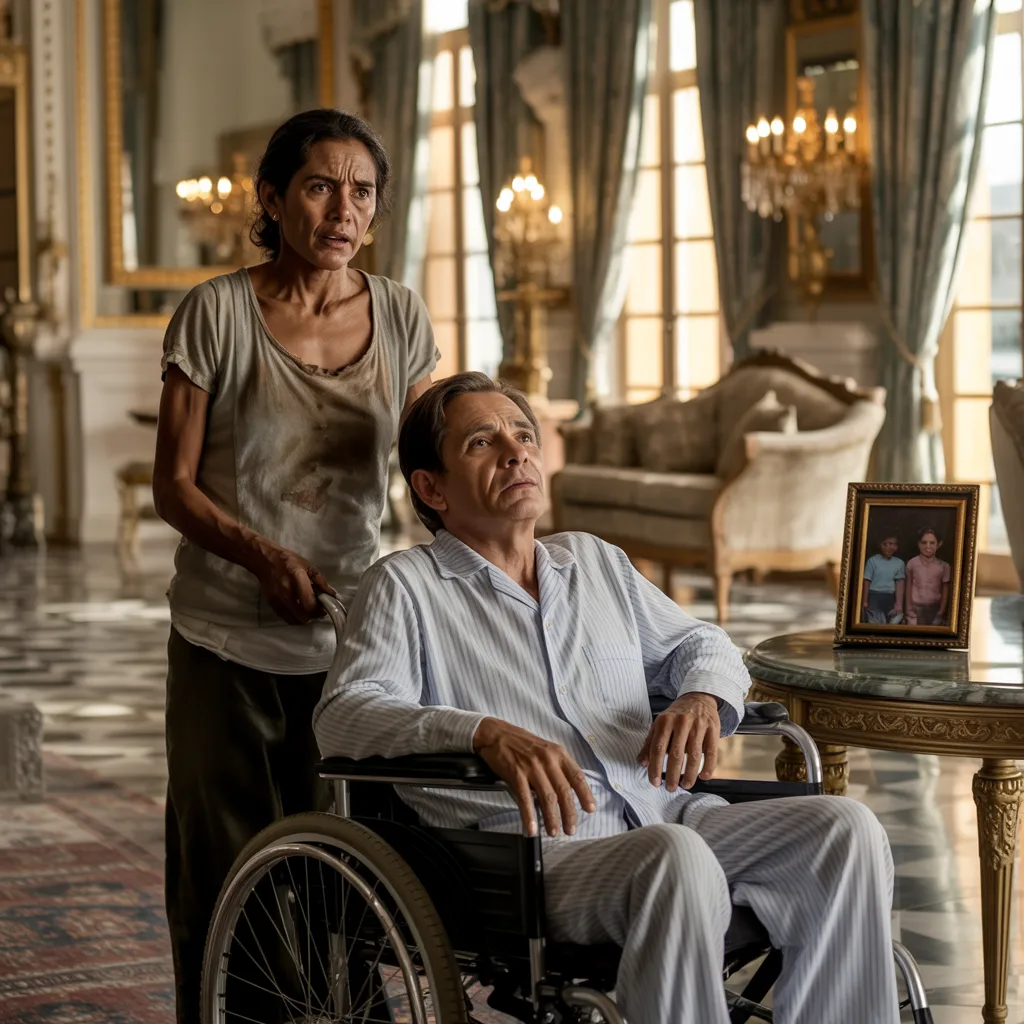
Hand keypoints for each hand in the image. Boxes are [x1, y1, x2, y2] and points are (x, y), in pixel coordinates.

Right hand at [251, 545, 336, 624]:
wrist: (264, 560)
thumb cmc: (289, 561)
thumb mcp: (308, 566)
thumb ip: (321, 581)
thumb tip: (332, 594)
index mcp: (297, 578)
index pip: (308, 602)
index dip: (318, 610)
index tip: (323, 609)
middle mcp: (286, 590)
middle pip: (302, 615)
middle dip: (312, 616)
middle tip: (317, 611)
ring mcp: (277, 598)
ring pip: (293, 619)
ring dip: (303, 618)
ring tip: (308, 611)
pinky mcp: (271, 603)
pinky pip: (285, 617)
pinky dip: (293, 617)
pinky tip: (298, 610)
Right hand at [473, 718, 595, 836]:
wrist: (497, 733)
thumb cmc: (521, 743)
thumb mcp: (546, 749)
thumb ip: (558, 767)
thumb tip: (569, 790)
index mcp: (558, 753)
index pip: (577, 776)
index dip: (585, 794)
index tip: (590, 809)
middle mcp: (548, 760)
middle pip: (564, 791)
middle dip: (569, 813)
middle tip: (570, 829)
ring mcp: (532, 767)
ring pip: (547, 797)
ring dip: (552, 818)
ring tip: (553, 832)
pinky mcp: (516, 773)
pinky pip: (525, 798)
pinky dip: (529, 815)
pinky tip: (532, 828)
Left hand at [638, 693, 719, 791]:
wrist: (698, 699)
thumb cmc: (676, 716)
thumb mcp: (659, 725)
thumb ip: (649, 744)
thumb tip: (642, 763)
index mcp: (664, 721)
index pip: (657, 748)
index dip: (655, 767)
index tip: (655, 782)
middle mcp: (681, 722)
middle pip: (676, 754)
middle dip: (672, 774)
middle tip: (670, 788)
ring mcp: (698, 725)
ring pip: (694, 755)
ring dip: (689, 774)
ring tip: (686, 785)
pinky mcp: (713, 729)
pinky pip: (711, 752)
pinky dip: (708, 767)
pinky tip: (704, 777)